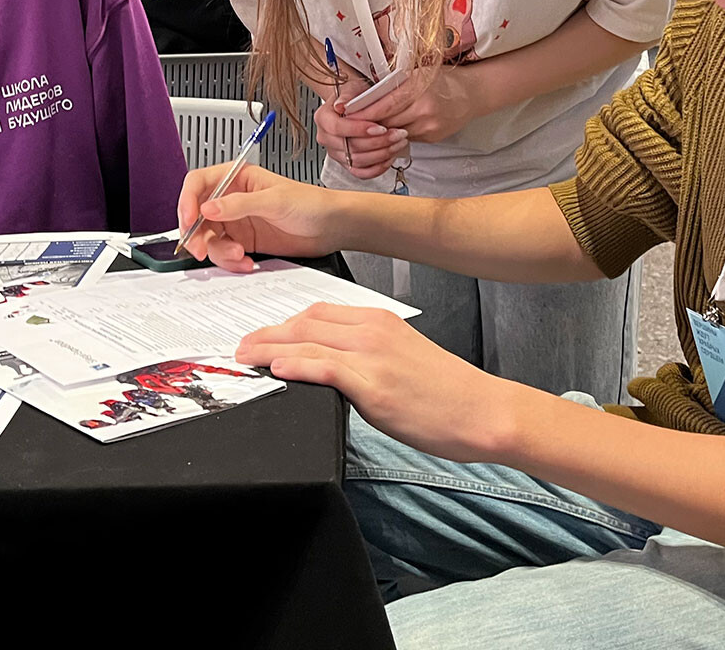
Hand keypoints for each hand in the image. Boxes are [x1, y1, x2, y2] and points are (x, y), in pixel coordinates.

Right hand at [176, 164, 341, 272]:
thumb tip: (207, 208)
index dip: (187, 201)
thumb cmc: (310, 203)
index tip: (188, 220)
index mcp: (236, 178)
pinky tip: (246, 262)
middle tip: (200, 249)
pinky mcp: (243, 242)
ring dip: (219, 252)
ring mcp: (236, 222)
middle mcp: (231, 199)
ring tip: (239, 255)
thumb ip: (239, 204)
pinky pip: (225, 254)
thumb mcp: (274, 200)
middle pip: (196, 215)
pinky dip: (231, 261)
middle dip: (196, 234)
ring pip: (209, 239)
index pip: (198, 184)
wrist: (331, 228)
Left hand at [237, 303, 517, 462]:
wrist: (483, 412)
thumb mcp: (404, 358)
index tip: (262, 336)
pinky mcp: (374, 385)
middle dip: (267, 334)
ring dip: (268, 350)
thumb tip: (331, 370)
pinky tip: (276, 369)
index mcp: (379, 320)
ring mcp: (372, 356)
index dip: (283, 324)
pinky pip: (324, 368)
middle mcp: (372, 330)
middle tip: (241, 347)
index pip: (318, 312)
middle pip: (304, 323)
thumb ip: (367, 356)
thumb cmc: (447, 393)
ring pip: (306, 343)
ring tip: (244, 359)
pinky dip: (295, 365)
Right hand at [315, 93, 405, 178]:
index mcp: (323, 118)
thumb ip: (348, 95)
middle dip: (378, 142)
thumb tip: (341, 105)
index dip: (359, 129)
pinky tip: (390, 156)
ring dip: (382, 154)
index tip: (380, 127)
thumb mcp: (352, 88)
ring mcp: (335, 153)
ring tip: (398, 142)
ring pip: (357, 161)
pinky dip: (377, 168)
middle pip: (350, 147)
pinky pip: (360, 173)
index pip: (337, 128)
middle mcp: (326, 138)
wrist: (356, 103)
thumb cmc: (354, 95)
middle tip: (398, 134)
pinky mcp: (346, 163)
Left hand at [345, 62, 482, 143]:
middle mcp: (425, 110)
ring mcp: (430, 126)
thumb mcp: (418, 73)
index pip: (385, 104)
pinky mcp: (432, 137)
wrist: (471, 94)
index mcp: (419, 89)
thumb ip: (395, 85)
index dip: (365, 112)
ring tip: (367, 127)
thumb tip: (367, 96)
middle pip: (387, 122)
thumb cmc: (443, 79)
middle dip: (368, 123)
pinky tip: (389, 129)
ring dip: (380, 131)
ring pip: (395, 133)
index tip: (348, 113)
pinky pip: (407, 137)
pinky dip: (396, 134)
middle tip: (350, 122)